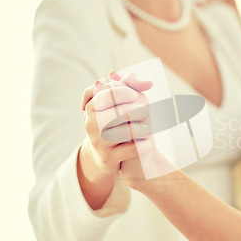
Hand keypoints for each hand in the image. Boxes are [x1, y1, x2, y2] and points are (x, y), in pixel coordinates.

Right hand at [77, 71, 152, 208]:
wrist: (108, 154)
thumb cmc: (117, 121)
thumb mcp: (120, 100)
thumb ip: (132, 84)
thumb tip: (149, 82)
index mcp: (92, 106)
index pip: (108, 93)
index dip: (124, 93)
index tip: (135, 97)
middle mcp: (91, 123)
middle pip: (119, 112)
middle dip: (137, 112)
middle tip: (144, 114)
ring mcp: (98, 141)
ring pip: (125, 132)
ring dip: (141, 130)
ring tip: (147, 130)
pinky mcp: (107, 158)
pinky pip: (128, 150)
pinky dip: (141, 146)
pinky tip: (147, 144)